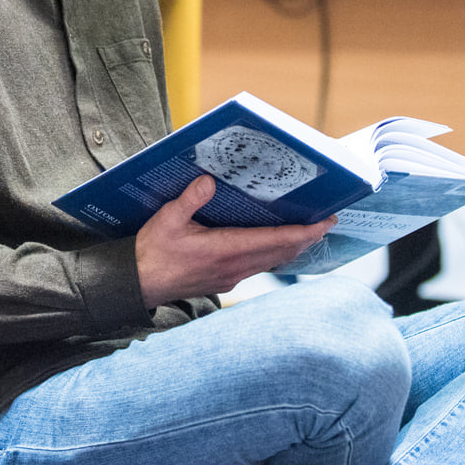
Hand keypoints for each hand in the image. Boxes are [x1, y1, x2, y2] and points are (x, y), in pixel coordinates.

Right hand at [134, 174, 336, 307]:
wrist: (137, 284)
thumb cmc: (152, 252)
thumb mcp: (167, 219)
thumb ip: (190, 200)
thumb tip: (208, 180)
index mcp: (225, 250)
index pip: (275, 241)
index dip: (304, 232)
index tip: (325, 223)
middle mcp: (234, 266)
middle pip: (282, 252)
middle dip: (306, 238)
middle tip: (327, 222)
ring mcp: (231, 276)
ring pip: (272, 261)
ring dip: (293, 247)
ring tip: (309, 231)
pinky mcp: (225, 279)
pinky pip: (260, 266)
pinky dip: (276, 253)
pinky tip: (277, 245)